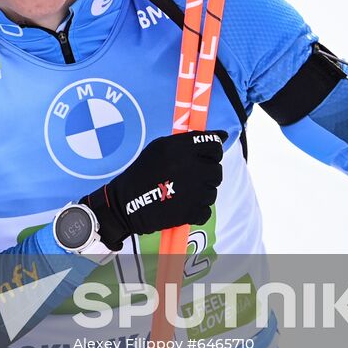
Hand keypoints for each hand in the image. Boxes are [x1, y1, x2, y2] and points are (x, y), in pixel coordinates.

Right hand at [81, 130, 226, 248]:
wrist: (125, 204)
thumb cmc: (142, 174)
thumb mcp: (159, 149)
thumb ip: (187, 142)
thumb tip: (222, 135)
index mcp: (180, 148)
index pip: (214, 145)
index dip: (213, 152)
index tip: (208, 158)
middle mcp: (189, 166)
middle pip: (216, 170)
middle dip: (206, 175)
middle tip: (189, 179)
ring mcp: (193, 190)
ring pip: (212, 191)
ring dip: (200, 194)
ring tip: (180, 194)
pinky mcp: (192, 211)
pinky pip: (206, 211)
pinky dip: (195, 212)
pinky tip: (179, 207)